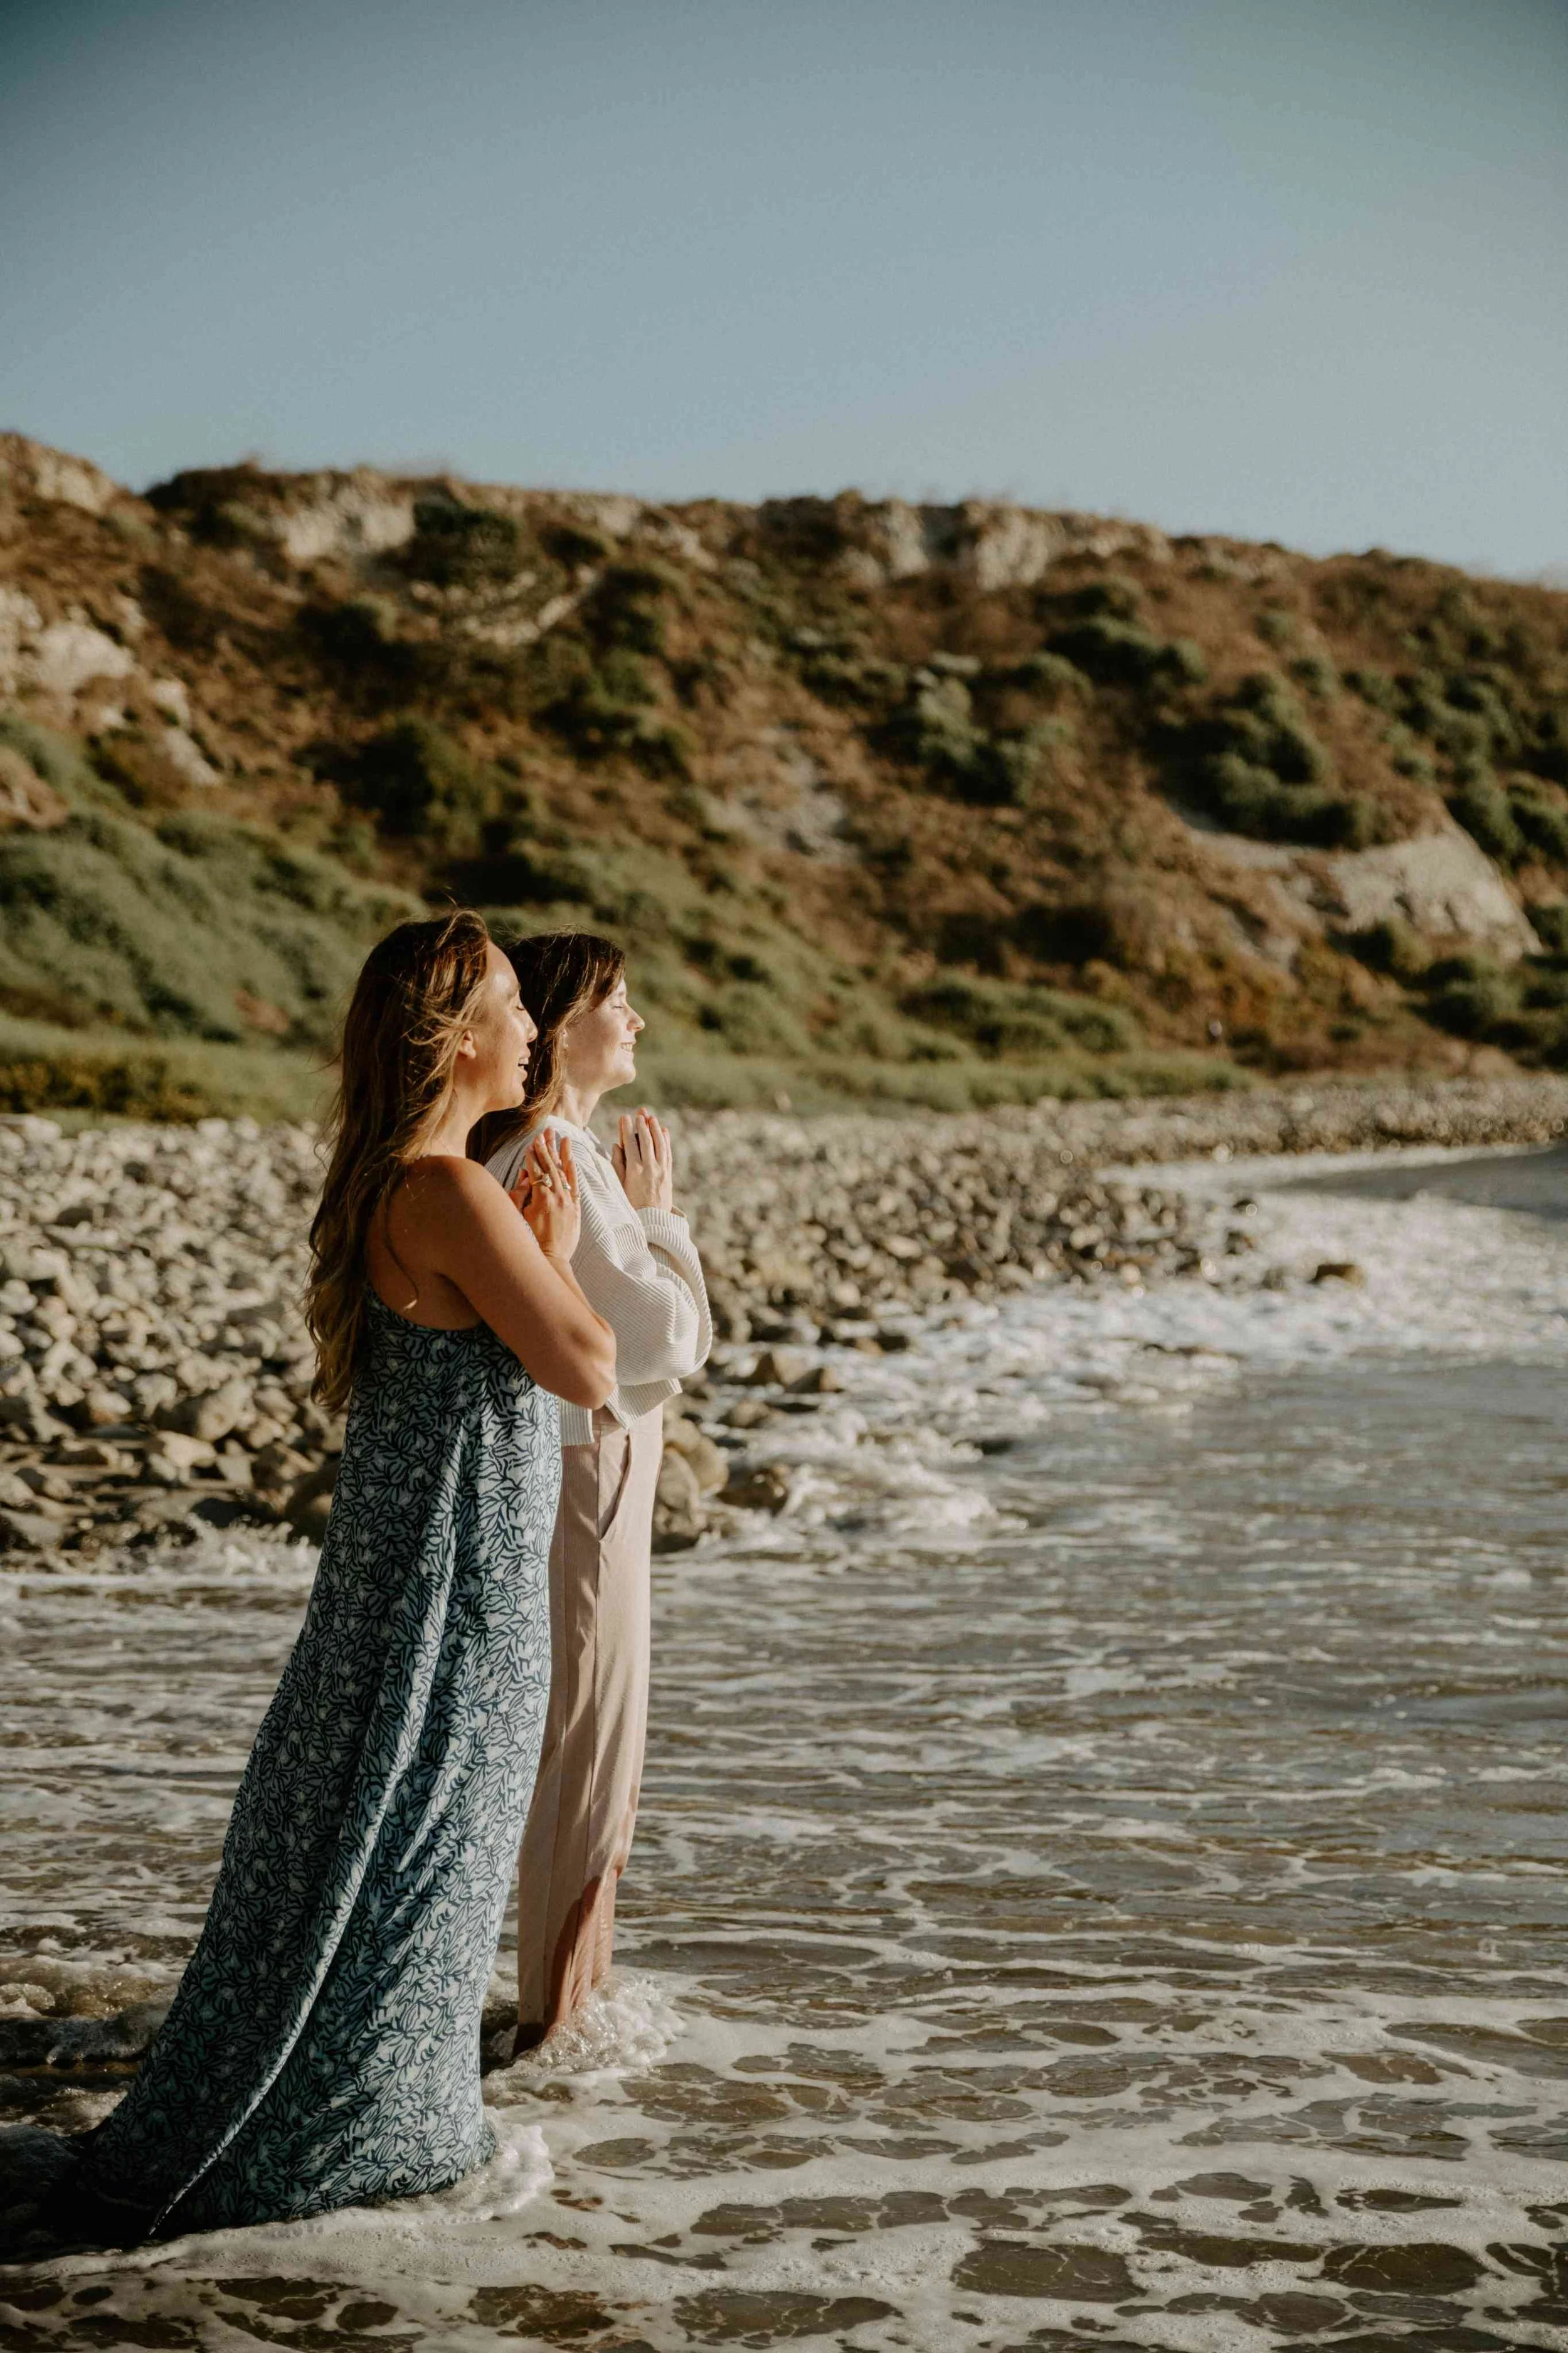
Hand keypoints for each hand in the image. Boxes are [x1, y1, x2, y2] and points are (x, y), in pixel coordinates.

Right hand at [510, 1130, 580, 1263]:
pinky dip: (573, 1171)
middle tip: (544, 1132)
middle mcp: (557, 1197)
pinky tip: (571, 1159)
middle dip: (546, 1148)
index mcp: (541, 1198)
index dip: (533, 1156)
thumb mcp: (519, 1217)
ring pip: (564, 1172)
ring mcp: (568, 1202)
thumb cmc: (531, 1240)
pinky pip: (575, 1185)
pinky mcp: (576, 1209)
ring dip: (561, 1154)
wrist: (551, 1259)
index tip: (531, 1143)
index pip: (537, 1170)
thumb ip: (520, 1195)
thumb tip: (524, 1176)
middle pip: (551, 1167)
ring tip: (561, 1137)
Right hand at [613, 1106, 673, 1211]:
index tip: (624, 1117)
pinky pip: (668, 1153)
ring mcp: (661, 1171)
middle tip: (640, 1112)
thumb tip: (616, 1146)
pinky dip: (666, 1141)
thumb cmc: (631, 1206)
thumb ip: (617, 1165)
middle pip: (647, 1141)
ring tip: (652, 1117)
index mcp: (635, 1172)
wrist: (652, 1222)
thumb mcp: (620, 1187)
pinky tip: (664, 1131)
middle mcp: (650, 1169)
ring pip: (660, 1145)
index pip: (630, 1145)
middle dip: (643, 1125)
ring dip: (655, 1129)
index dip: (627, 1130)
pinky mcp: (668, 1175)